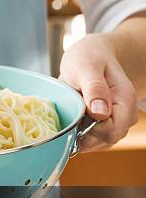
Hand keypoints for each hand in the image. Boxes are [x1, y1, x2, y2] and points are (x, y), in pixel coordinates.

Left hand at [59, 34, 138, 151]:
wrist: (93, 54)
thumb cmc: (89, 56)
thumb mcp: (87, 65)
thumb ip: (94, 87)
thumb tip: (100, 114)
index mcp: (125, 101)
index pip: (111, 131)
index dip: (89, 128)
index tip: (76, 111)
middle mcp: (126, 116)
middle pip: (105, 140)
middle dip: (83, 131)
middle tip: (71, 108)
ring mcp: (117, 123)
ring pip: (97, 143)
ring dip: (79, 132)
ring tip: (74, 108)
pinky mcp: (105, 127)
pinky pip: (92, 141)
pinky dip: (78, 132)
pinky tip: (74, 116)